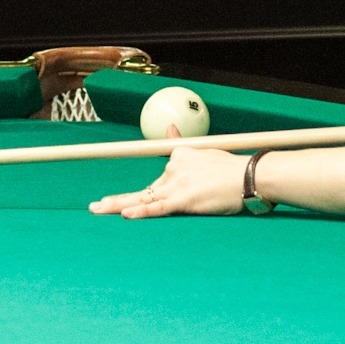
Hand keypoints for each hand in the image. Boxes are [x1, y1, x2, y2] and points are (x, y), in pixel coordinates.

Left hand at [89, 145, 248, 217]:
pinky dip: (142, 211)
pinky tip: (126, 214)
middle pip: (142, 189)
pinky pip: (159, 207)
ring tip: (98, 210)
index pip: (157, 178)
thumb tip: (168, 129)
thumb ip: (182, 145)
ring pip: (143, 198)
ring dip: (118, 205)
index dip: (135, 192)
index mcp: (179, 158)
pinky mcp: (184, 200)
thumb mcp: (205, 151)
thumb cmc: (233, 168)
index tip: (111, 199)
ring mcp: (177, 185)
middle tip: (94, 206)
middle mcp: (174, 169)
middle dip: (115, 200)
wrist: (250, 176)